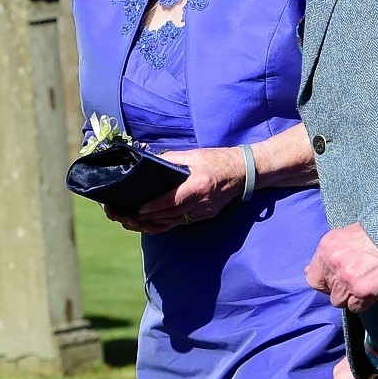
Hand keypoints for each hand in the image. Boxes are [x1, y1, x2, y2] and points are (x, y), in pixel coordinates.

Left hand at [123, 147, 243, 232]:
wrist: (243, 171)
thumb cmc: (218, 160)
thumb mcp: (195, 155)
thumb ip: (173, 158)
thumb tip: (152, 161)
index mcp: (199, 185)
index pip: (173, 200)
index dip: (155, 206)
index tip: (140, 209)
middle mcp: (202, 201)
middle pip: (173, 214)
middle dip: (152, 217)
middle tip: (134, 216)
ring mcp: (206, 210)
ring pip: (178, 221)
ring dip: (159, 222)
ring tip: (142, 221)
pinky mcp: (208, 214)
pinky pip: (186, 222)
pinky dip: (171, 223)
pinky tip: (160, 222)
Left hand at [306, 223, 377, 312]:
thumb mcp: (352, 234)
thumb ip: (334, 251)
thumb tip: (308, 269)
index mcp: (328, 245)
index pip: (313, 276)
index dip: (325, 281)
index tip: (335, 281)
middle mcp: (333, 262)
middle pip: (329, 291)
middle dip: (341, 289)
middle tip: (357, 281)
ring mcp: (346, 279)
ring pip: (340, 301)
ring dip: (352, 297)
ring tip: (368, 283)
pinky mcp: (361, 292)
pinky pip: (356, 307)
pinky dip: (365, 302)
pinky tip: (375, 288)